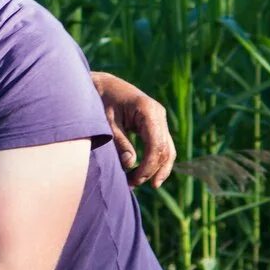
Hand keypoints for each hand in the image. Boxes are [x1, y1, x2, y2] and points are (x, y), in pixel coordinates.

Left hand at [91, 71, 176, 187]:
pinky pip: (162, 145)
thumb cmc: (101, 102)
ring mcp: (159, 118)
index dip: (148, 166)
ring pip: (168, 149)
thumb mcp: (106, 123)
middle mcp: (159, 113)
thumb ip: (119, 142)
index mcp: (148, 110)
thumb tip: (130, 164)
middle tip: (133, 185)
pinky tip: (146, 174)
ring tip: (140, 183)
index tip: (135, 180)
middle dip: (152, 171)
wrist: (102, 85)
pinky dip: (156, 160)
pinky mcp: (156, 124)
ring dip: (157, 169)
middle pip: (165, 149)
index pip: (156, 145)